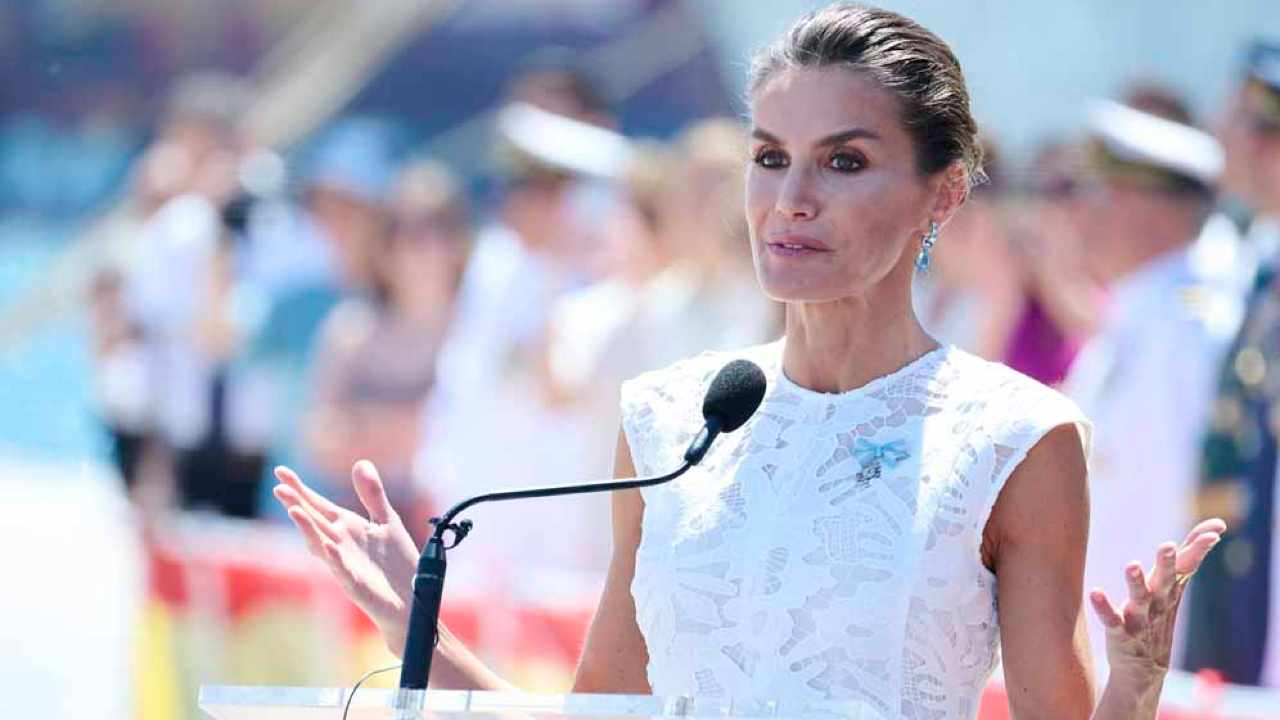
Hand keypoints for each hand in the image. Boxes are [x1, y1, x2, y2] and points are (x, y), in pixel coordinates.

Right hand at [272, 460, 420, 654]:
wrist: (412, 599)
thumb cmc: (397, 562)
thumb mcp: (387, 521)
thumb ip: (373, 494)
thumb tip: (360, 462)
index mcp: (347, 527)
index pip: (318, 504)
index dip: (301, 489)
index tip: (281, 472)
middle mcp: (340, 544)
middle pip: (313, 521)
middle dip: (297, 504)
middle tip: (279, 488)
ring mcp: (344, 564)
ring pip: (320, 545)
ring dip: (308, 529)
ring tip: (294, 511)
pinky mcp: (355, 584)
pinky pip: (342, 570)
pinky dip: (335, 558)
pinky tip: (329, 546)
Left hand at [1089, 518, 1226, 685]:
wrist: (1144, 669)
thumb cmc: (1158, 616)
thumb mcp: (1174, 586)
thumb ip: (1188, 556)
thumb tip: (1216, 526)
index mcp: (1170, 590)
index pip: (1186, 566)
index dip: (1198, 550)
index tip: (1213, 533)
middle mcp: (1158, 603)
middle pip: (1164, 581)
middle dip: (1166, 564)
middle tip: (1168, 546)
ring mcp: (1140, 620)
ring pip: (1139, 599)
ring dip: (1136, 583)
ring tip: (1131, 564)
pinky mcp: (1121, 635)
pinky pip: (1112, 621)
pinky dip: (1104, 608)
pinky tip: (1095, 593)